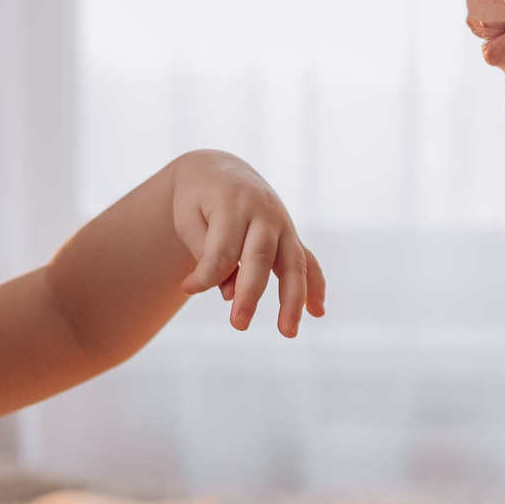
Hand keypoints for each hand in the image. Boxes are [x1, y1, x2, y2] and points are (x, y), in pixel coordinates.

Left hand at [166, 151, 325, 335]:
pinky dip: (315, 287)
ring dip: (293, 300)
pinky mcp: (291, 237)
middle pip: (260, 258)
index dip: (206, 275)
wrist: (221, 171)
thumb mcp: (190, 220)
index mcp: (232, 204)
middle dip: (250, 293)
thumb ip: (208, 255)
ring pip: (294, 264)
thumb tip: (231, 294)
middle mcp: (264, 213)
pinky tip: (317, 313)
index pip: (222, 249)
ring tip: (288, 332)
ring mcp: (283, 226)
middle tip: (238, 325)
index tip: (187, 288)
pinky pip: (309, 263)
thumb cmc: (199, 201)